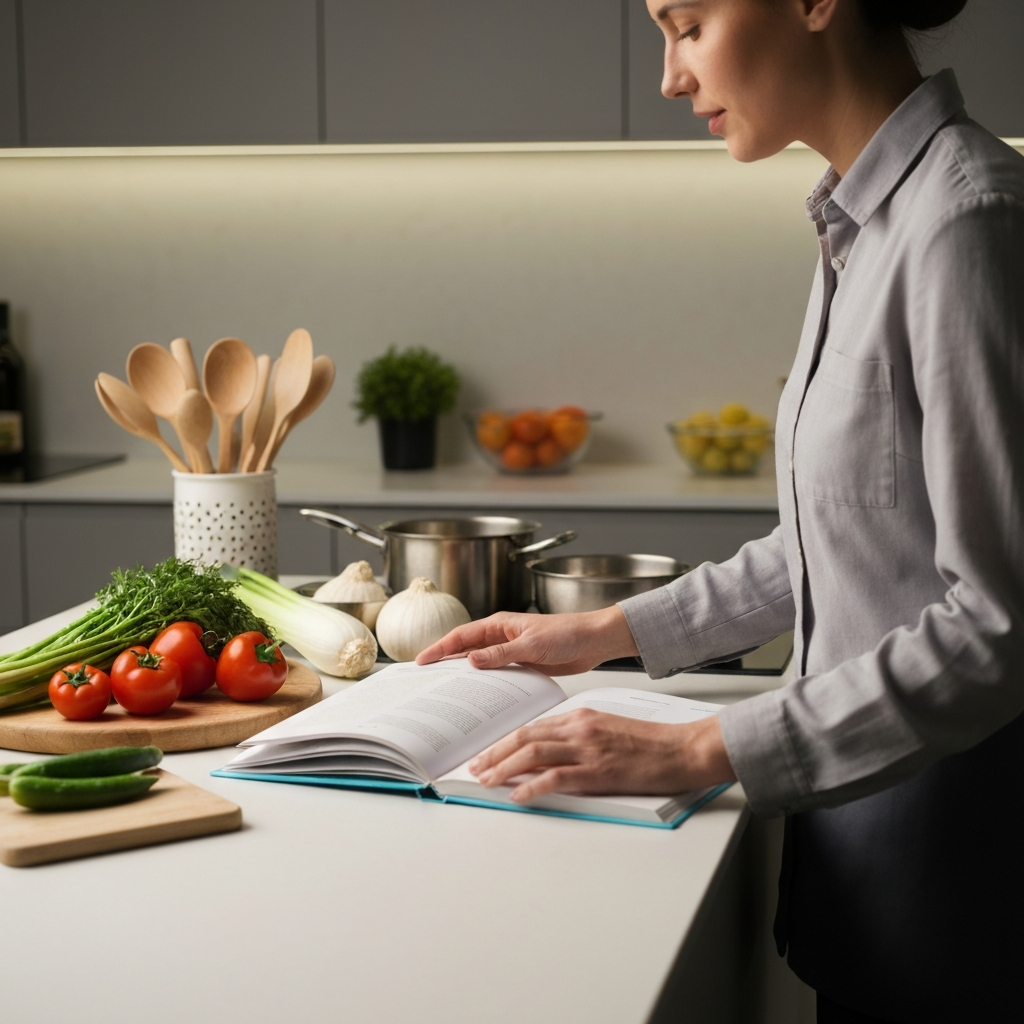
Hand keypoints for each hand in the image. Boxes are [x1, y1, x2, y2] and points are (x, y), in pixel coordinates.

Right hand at [415, 605, 638, 674]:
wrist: (593, 641)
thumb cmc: (568, 633)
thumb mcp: (531, 644)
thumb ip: (500, 653)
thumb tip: (471, 660)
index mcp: (500, 625)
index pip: (461, 636)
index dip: (440, 647)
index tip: (422, 660)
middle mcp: (501, 637)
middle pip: (465, 649)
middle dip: (445, 661)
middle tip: (426, 678)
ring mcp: (510, 651)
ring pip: (479, 663)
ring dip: (464, 675)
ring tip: (446, 690)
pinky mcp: (522, 664)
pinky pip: (497, 674)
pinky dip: (486, 684)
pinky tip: (479, 696)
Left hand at [468, 709, 736, 803]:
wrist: (683, 748)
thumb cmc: (651, 743)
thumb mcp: (609, 730)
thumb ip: (579, 738)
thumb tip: (549, 755)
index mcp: (582, 717)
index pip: (532, 726)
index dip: (505, 741)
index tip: (488, 753)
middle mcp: (580, 728)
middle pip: (525, 737)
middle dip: (495, 753)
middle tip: (476, 767)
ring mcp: (589, 749)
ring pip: (534, 754)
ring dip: (504, 768)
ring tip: (486, 780)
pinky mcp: (599, 771)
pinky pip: (557, 777)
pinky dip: (533, 787)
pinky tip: (519, 796)